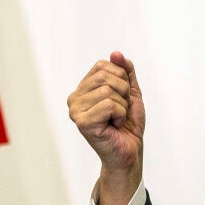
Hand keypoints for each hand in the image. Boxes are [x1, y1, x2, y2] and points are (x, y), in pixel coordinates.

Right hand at [68, 51, 144, 204]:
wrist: (129, 151)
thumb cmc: (127, 124)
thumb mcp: (131, 92)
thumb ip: (125, 71)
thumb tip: (115, 53)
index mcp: (83, 89)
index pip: (103, 65)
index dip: (121, 79)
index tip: (121, 98)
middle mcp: (74, 98)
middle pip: (105, 76)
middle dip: (123, 92)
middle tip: (121, 110)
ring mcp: (75, 111)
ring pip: (108, 90)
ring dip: (122, 106)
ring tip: (116, 119)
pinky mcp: (82, 123)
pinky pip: (109, 104)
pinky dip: (119, 115)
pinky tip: (114, 126)